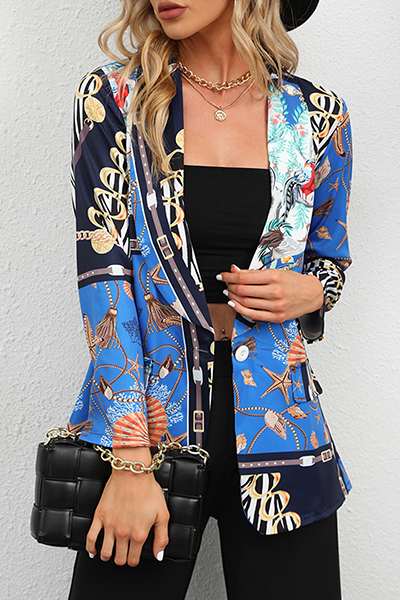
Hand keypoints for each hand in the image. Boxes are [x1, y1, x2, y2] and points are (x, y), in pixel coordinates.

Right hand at [86, 446, 168, 566]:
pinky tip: (93, 551)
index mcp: (139, 534)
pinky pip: (90, 538)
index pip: (133, 559)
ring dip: (108, 557)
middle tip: (124, 554)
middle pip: (119, 559)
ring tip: (111, 553)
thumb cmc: (148, 490)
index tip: (134, 557)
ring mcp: (109, 525)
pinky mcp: (99, 516)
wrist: (133, 473)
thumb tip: (159, 555)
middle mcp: (123, 532)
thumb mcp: (163, 514)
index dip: (134, 560)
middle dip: (122, 559)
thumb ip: (162, 537)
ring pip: (105, 553)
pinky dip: (90, 548)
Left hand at [219, 264, 323, 322]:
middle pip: (243, 290)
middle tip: (225, 284)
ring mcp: (276, 306)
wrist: (312, 294)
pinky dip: (240, 309)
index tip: (222, 276)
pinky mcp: (276, 317)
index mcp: (274, 277)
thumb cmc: (294, 281)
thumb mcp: (275, 272)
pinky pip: (253, 315)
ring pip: (246, 303)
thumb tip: (235, 270)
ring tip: (229, 293)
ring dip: (233, 298)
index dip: (229, 277)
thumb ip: (253, 273)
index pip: (244, 277)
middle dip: (229, 287)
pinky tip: (234, 304)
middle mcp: (275, 292)